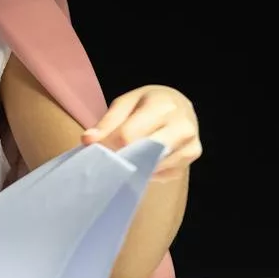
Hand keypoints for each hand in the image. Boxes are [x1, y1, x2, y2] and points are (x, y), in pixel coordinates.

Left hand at [81, 85, 200, 180]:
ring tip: (126, 157)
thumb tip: (89, 140)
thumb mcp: (127, 102)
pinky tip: (144, 160)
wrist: (180, 106)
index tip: (95, 148)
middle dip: (122, 158)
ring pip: (151, 168)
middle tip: (109, 157)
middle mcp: (182, 128)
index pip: (129, 135)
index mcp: (164, 106)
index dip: (108, 145)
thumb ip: (108, 121)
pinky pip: (161, 175)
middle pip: (143, 154)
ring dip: (134, 167)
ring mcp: (189, 148)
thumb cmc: (149, 102)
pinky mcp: (189, 163)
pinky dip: (148, 171)